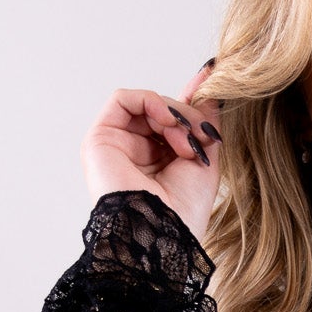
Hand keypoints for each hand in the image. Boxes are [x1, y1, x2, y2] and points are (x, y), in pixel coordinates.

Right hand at [81, 63, 223, 242]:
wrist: (162, 232)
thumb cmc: (185, 210)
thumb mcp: (205, 158)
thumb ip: (205, 119)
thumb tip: (212, 83)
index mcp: (158, 162)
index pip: (172, 121)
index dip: (190, 101)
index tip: (212, 79)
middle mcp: (135, 153)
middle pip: (162, 111)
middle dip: (187, 117)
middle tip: (202, 137)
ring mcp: (115, 145)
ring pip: (146, 104)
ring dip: (173, 114)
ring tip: (186, 142)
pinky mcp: (99, 139)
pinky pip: (123, 99)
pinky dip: (150, 102)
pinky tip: (167, 121)